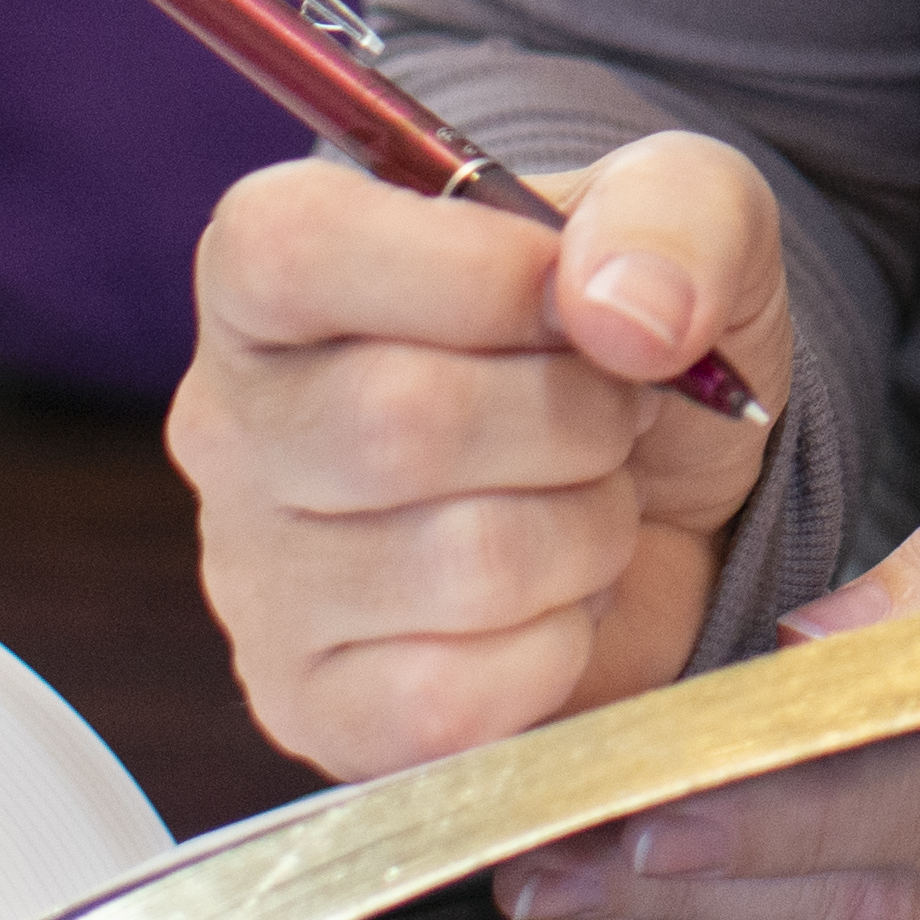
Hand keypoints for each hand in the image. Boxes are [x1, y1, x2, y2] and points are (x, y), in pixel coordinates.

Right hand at [166, 139, 791, 778]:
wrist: (670, 505)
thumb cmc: (633, 342)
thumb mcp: (690, 211)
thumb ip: (672, 209)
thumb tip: (624, 312)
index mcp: (269, 269)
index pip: (300, 251)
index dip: (479, 274)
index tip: (573, 299)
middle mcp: (229, 423)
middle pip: (401, 422)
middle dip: (576, 417)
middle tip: (611, 415)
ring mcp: (255, 582)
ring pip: (460, 564)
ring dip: (587, 532)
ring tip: (585, 502)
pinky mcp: (313, 710)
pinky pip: (455, 699)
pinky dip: (558, 647)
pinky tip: (553, 602)